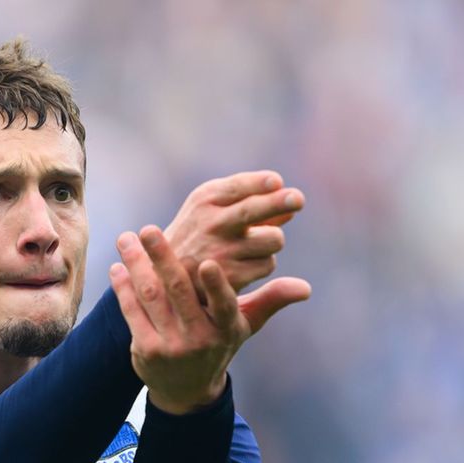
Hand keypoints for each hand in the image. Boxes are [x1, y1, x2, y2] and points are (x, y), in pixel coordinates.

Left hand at [110, 225, 310, 414]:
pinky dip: (123, 288)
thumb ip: (271, 300)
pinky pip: (132, 313)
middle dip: (162, 259)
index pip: (224, 306)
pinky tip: (118, 266)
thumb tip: (306, 287)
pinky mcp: (145, 349)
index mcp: (225, 329)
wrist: (187, 390)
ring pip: (150, 298)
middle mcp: (198, 339)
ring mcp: (170, 346)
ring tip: (128, 238)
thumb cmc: (219, 345)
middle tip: (150, 229)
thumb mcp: (245, 327)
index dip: (216, 286)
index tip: (207, 262)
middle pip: (178, 293)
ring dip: (137, 266)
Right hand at [163, 170, 305, 292]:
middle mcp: (210, 223)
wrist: (165, 279)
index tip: (277, 182)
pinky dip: (264, 264)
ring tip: (254, 245)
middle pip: (254, 209)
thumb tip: (292, 206)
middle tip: (297, 199)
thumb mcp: (213, 212)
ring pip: (273, 239)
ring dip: (272, 241)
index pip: (240, 186)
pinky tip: (246, 266)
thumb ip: (250, 204)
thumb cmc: (197, 237)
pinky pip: (268, 264)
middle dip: (281, 201)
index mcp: (205, 200)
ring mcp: (219, 251)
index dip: (262, 183)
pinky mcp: (230, 277)